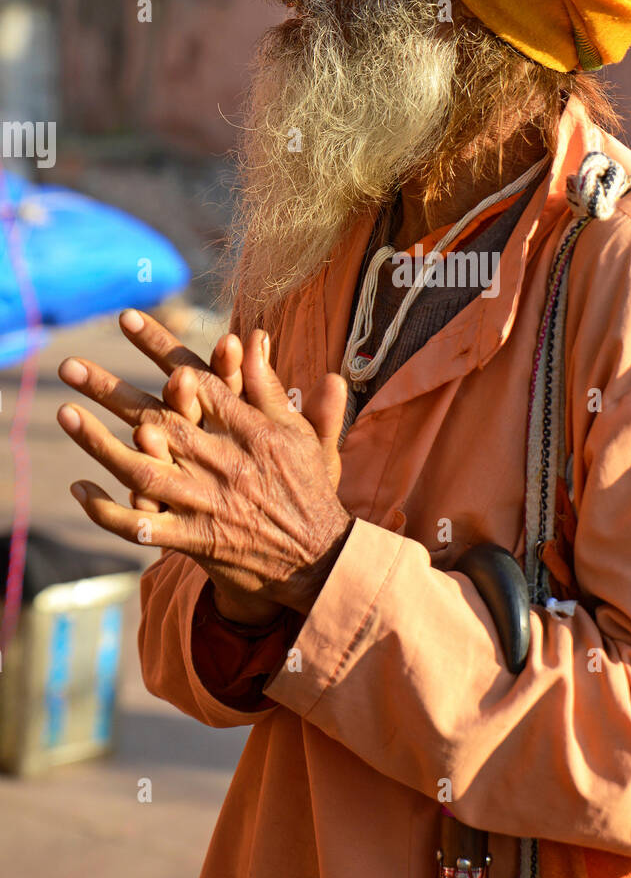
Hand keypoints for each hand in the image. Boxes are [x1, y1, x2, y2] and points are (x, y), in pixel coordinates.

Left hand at [57, 310, 353, 619]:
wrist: (319, 558)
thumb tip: (255, 336)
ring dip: (99, 443)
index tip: (126, 319)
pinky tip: (80, 487)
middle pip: (157, 416)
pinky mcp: (194, 538)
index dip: (159, 347)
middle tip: (69, 365)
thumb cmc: (308, 488)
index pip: (196, 377)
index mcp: (247, 429)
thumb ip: (270, 385)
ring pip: (141, 469)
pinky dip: (108, 509)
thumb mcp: (296, 432)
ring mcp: (205, 501)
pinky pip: (142, 526)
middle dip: (110, 390)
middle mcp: (221, 461)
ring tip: (65, 413)